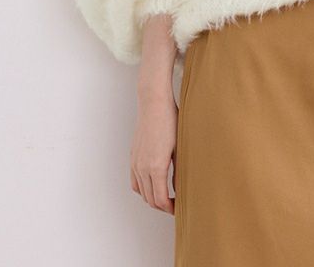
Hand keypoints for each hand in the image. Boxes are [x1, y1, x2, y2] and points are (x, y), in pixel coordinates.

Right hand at [130, 91, 177, 213]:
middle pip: (150, 199)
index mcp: (156, 168)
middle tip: (175, 204)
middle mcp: (142, 168)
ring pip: (141, 192)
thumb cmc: (170, 121)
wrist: (154, 104)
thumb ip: (179, 171)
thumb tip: (179, 188)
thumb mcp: (179, 148)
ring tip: (166, 196)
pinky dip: (142, 188)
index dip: (170, 209)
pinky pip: (134, 181)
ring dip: (152, 198)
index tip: (179, 208)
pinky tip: (152, 184)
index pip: (160, 200)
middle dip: (162, 206)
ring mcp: (136, 163)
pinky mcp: (133, 157)